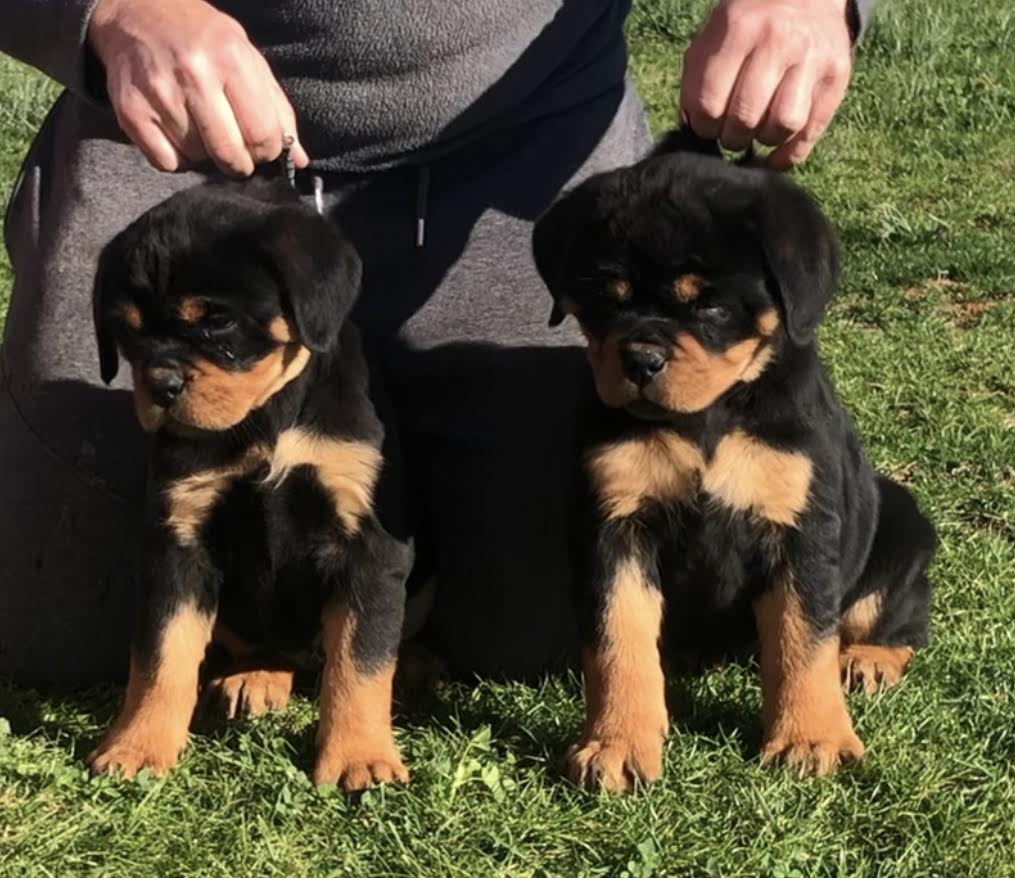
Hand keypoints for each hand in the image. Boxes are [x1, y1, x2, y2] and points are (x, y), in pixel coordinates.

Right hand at [88, 0, 308, 175]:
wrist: (137, 10)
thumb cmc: (203, 38)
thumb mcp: (247, 57)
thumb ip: (276, 109)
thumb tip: (298, 159)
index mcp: (231, 58)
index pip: (262, 135)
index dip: (267, 152)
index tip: (261, 147)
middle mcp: (194, 73)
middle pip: (230, 154)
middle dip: (239, 163)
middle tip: (235, 150)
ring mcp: (158, 92)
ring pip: (197, 159)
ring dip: (204, 154)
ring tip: (199, 124)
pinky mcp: (130, 110)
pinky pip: (167, 163)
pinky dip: (176, 158)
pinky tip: (176, 131)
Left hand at [680, 0, 852, 168]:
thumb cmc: (750, 22)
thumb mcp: (715, 35)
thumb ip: (698, 78)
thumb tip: (694, 127)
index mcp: (738, 30)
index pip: (710, 103)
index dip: (703, 125)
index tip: (707, 124)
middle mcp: (777, 42)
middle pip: (745, 118)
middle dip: (731, 137)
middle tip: (731, 131)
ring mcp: (811, 59)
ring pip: (782, 126)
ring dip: (762, 141)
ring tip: (755, 133)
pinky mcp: (836, 75)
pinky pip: (812, 130)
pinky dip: (790, 154)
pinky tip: (775, 158)